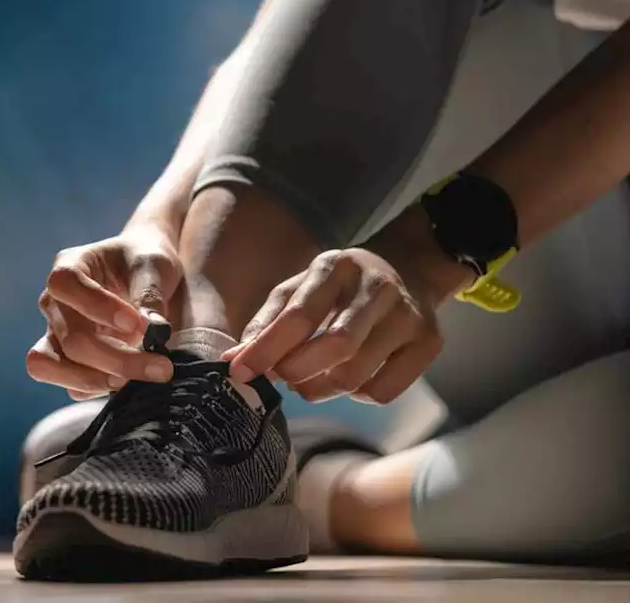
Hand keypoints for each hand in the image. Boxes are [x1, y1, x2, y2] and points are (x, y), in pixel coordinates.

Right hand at [26, 227, 181, 400]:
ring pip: (51, 366)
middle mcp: (54, 303)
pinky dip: (98, 389)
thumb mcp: (154, 266)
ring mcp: (55, 335)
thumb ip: (150, 294)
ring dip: (97, 380)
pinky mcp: (66, 362)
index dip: (97, 307)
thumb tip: (154, 332)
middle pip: (70, 338)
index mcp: (68, 268)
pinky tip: (129, 383)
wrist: (144, 275)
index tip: (138, 324)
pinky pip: (70, 386)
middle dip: (116, 359)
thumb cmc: (144, 262)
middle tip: (161, 367)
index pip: (65, 285)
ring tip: (137, 381)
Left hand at [222, 248, 443, 403]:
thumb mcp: (300, 288)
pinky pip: (383, 391)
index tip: (239, 371)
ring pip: (357, 375)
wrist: (408, 269)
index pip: (299, 315)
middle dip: (297, 372)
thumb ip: (268, 321)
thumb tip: (234, 359)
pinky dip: (355, 395)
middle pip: (336, 347)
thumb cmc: (339, 286)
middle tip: (282, 378)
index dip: (266, 349)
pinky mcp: (430, 343)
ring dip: (321, 389)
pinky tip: (347, 379)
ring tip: (307, 381)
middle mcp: (377, 288)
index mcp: (336, 267)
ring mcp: (409, 316)